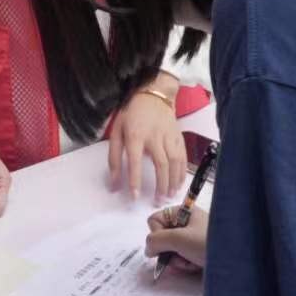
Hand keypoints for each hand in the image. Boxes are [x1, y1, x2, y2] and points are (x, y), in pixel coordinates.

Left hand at [107, 84, 187, 198]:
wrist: (154, 95)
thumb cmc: (131, 114)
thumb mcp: (116, 132)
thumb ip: (113, 158)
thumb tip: (113, 183)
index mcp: (135, 135)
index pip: (134, 161)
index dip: (135, 179)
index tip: (135, 197)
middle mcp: (154, 136)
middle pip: (160, 164)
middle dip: (160, 185)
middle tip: (158, 201)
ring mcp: (169, 136)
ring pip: (174, 161)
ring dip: (173, 181)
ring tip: (170, 196)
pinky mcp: (178, 137)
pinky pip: (183, 157)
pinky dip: (182, 172)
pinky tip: (179, 183)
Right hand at [146, 206, 207, 272]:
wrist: (236, 259)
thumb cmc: (208, 243)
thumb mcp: (179, 238)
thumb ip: (156, 241)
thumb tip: (148, 250)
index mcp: (183, 211)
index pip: (155, 220)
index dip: (157, 234)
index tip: (169, 242)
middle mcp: (186, 222)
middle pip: (162, 238)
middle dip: (169, 251)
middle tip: (182, 256)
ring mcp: (192, 237)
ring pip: (171, 251)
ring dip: (178, 260)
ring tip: (192, 262)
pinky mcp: (198, 251)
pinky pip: (182, 259)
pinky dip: (187, 264)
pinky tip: (197, 265)